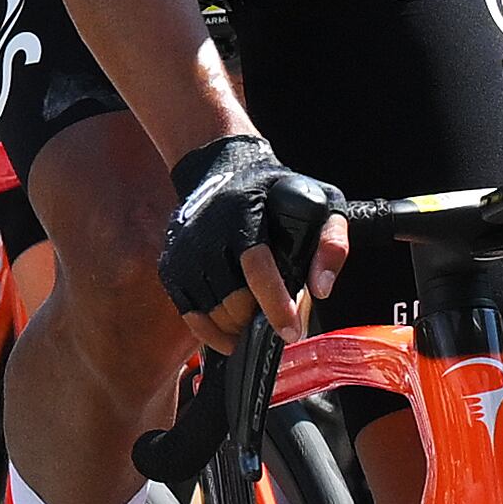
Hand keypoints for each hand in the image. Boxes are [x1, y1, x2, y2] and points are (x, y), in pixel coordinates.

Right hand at [157, 134, 346, 353]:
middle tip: (278, 322)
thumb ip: (331, 241)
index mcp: (243, 213)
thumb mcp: (316, 200)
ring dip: (237, 327)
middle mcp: (208, 232)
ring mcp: (186, 250)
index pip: (256, 265)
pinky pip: (189, 313)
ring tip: (256, 323)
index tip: (291, 332)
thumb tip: (321, 288)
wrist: (217, 169)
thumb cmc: (273, 191)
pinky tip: (230, 333)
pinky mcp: (172, 265)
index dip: (275, 303)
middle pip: (233, 298)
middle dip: (258, 319)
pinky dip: (210, 331)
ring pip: (212, 311)